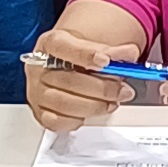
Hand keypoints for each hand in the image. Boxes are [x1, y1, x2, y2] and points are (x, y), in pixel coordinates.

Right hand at [25, 27, 139, 132]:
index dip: (84, 54)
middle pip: (68, 79)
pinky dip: (78, 118)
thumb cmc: (76, 58)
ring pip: (64, 103)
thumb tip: (130, 54)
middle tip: (123, 89)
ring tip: (113, 102)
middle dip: (101, 87)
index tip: (106, 60)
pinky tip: (92, 111)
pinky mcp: (40, 112)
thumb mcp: (91, 46)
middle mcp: (39, 67)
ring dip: (94, 105)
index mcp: (49, 44)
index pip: (62, 46)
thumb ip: (112, 50)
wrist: (61, 67)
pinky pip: (57, 122)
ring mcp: (37, 91)